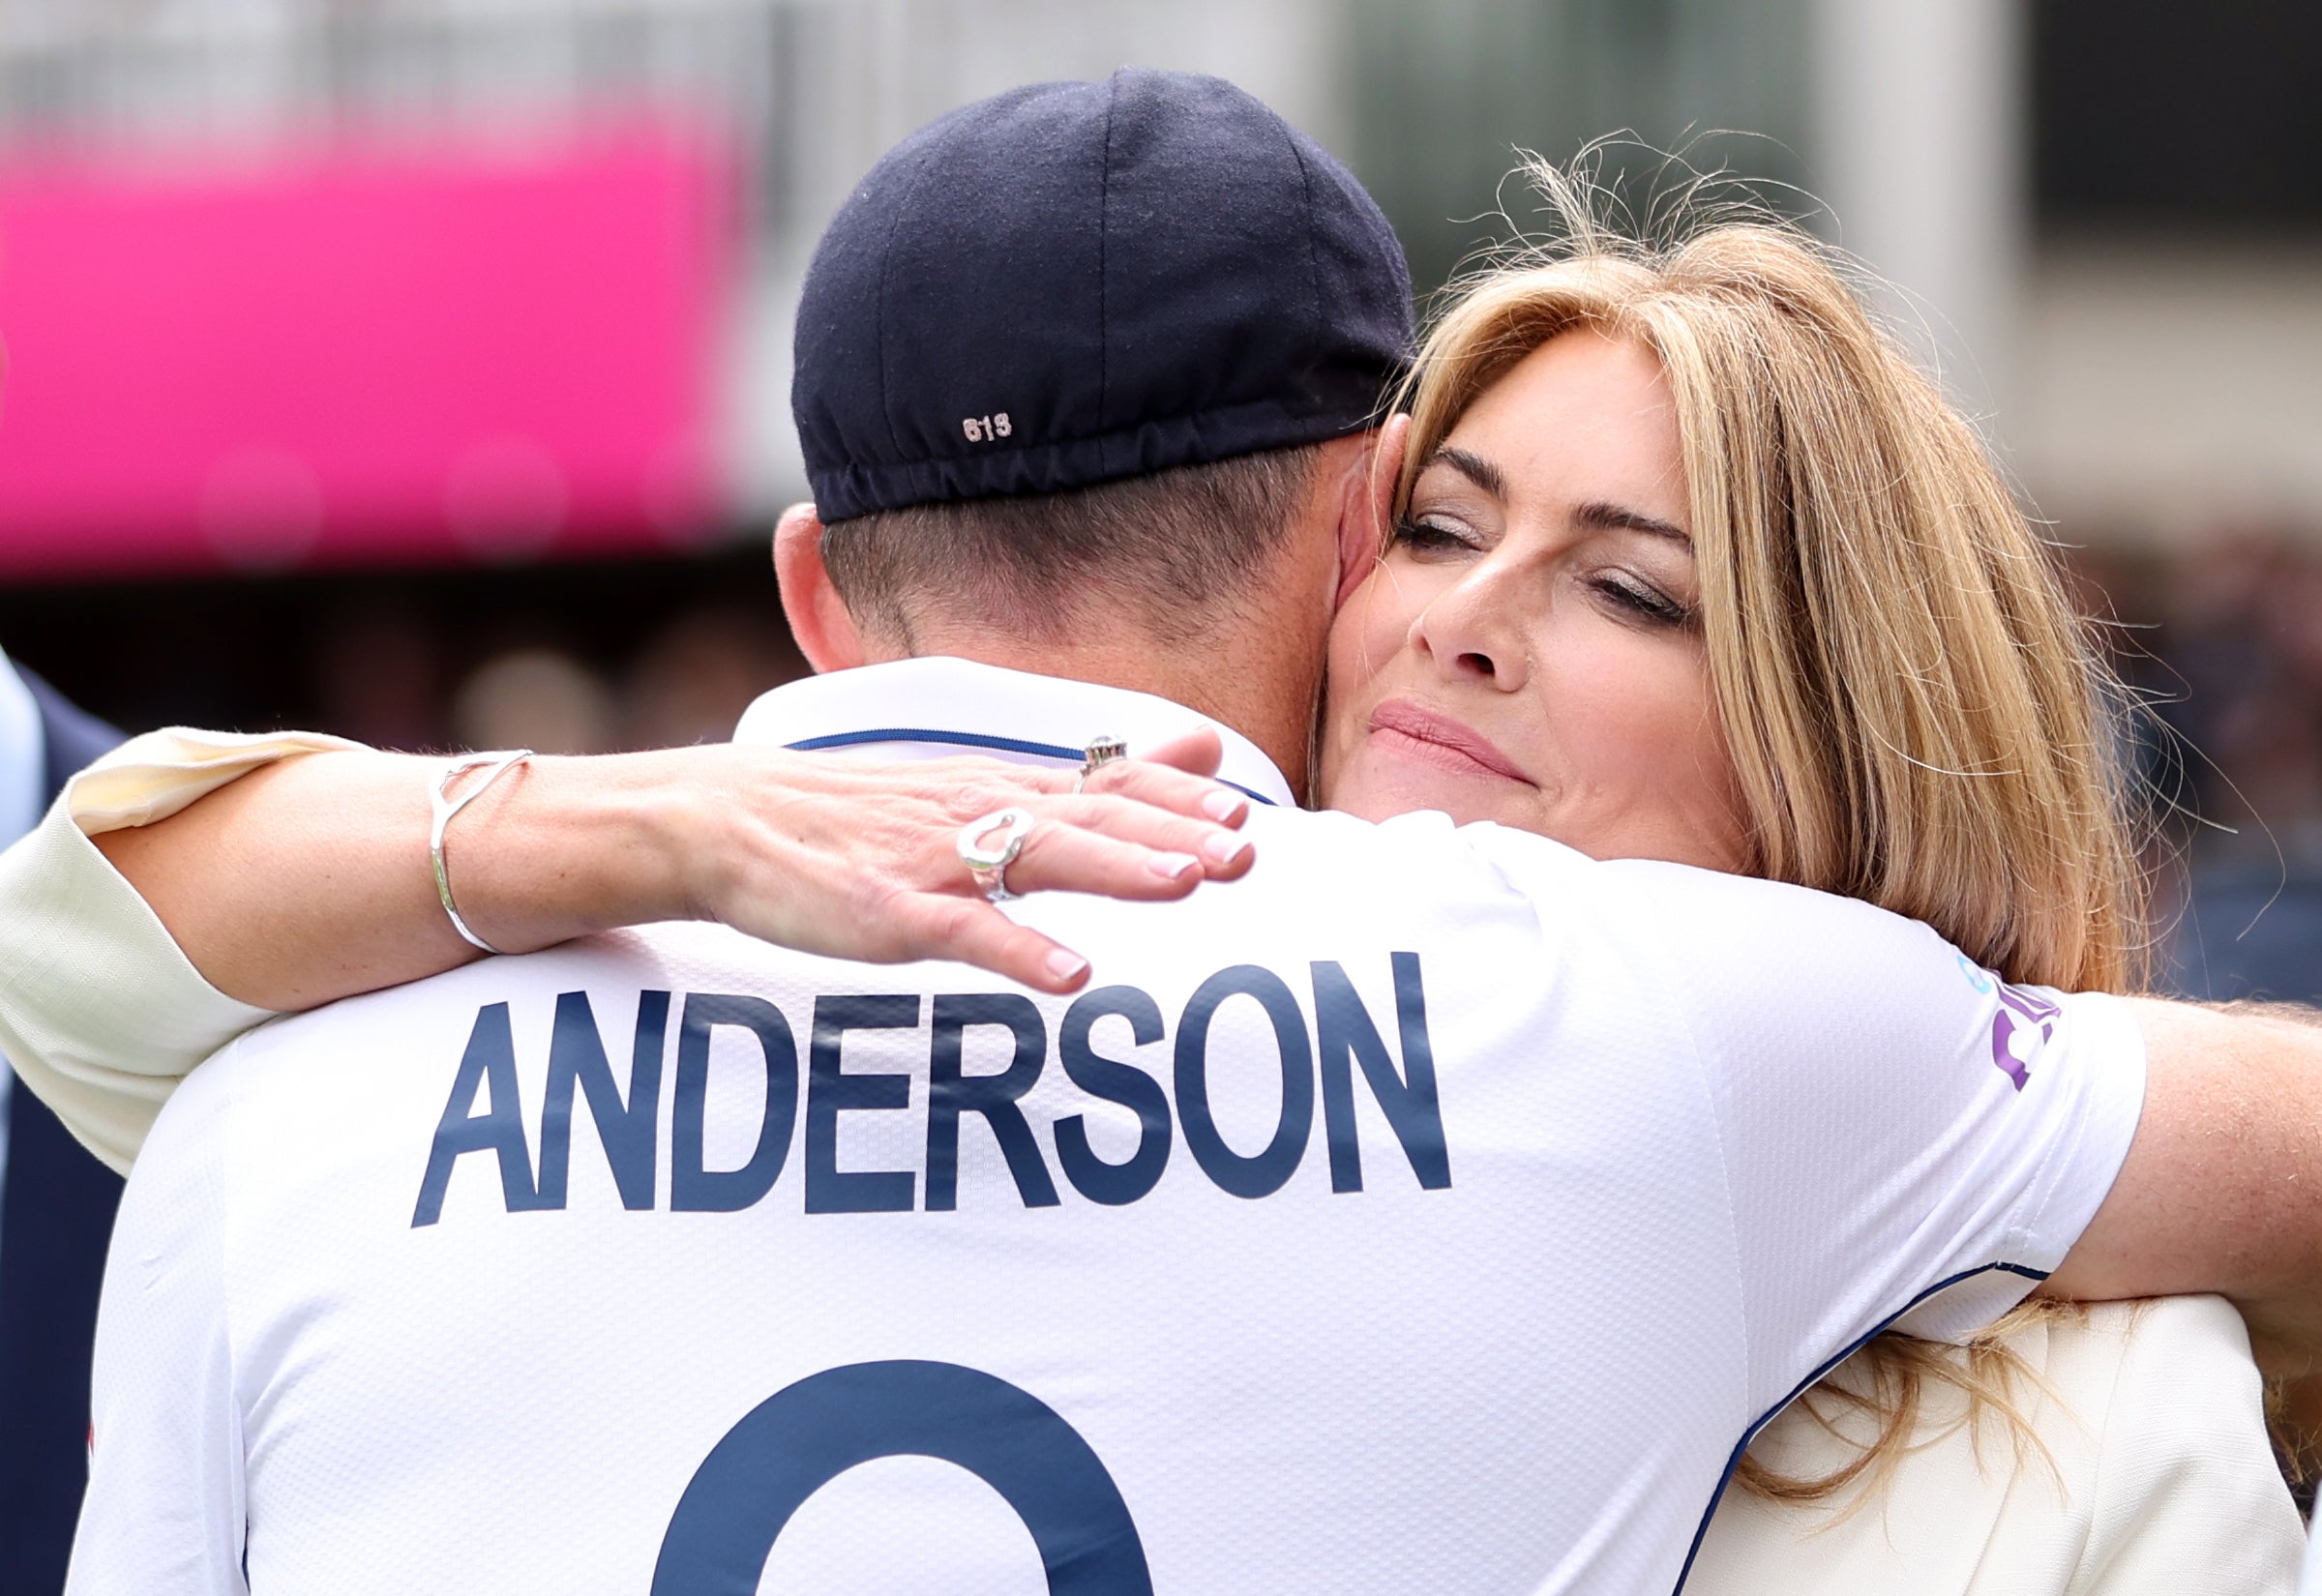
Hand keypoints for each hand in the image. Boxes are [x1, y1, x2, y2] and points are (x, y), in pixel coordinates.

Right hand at [675, 728, 1255, 992]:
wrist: (725, 819)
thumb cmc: (854, 812)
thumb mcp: (972, 779)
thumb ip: (1082, 773)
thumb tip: (1191, 746)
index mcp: (999, 783)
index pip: (1106, 781)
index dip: (1176, 797)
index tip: (1245, 811)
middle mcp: (977, 808)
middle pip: (1091, 818)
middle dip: (1171, 834)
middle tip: (1246, 853)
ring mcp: (932, 858)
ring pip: (1039, 858)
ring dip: (1115, 870)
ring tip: (1185, 885)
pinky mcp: (890, 911)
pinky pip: (965, 932)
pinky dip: (1019, 950)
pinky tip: (1071, 976)